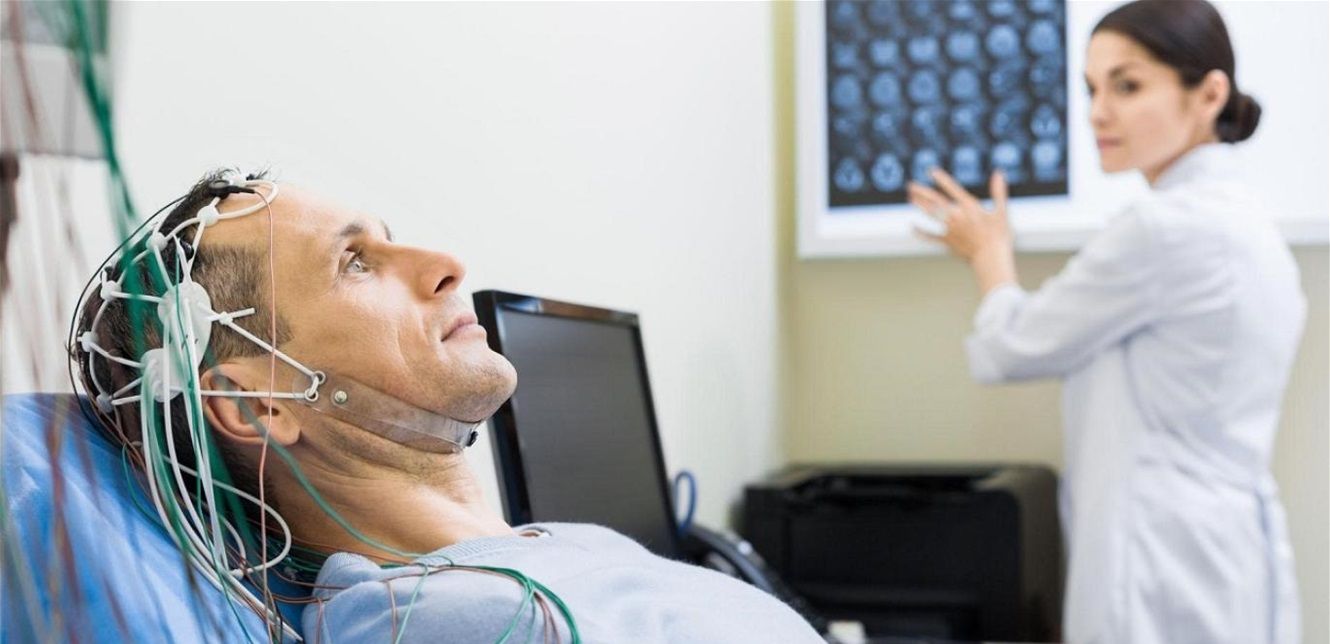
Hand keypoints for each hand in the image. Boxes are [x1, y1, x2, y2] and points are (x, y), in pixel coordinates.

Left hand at [908, 168, 1016, 292]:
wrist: (991, 258)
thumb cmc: (999, 236)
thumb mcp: (1002, 211)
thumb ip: (999, 192)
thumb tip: (999, 173)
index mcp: (969, 206)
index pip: (952, 188)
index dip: (941, 178)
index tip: (931, 171)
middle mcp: (956, 216)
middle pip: (935, 201)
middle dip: (922, 192)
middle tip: (911, 185)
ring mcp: (950, 229)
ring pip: (931, 214)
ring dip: (919, 205)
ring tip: (910, 198)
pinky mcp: (947, 242)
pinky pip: (930, 236)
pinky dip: (921, 232)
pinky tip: (912, 228)